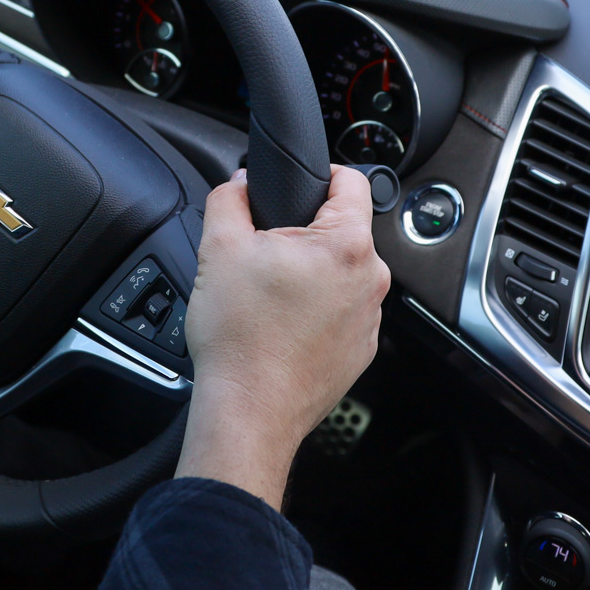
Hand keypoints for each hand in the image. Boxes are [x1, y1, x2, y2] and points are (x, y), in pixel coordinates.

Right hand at [176, 165, 389, 507]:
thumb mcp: (219, 248)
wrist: (248, 412)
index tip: (294, 189)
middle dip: (303, 234)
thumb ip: (229, 198)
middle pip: (342, 230)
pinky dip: (316, 310)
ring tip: (270, 296)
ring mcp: (369, 318)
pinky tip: (282, 325)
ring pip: (341, 272)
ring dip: (310, 273)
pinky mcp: (360, 349)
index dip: (317, 176)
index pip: (351, 181)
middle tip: (264, 255)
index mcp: (347, 245)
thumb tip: (240, 184)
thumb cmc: (240, 340)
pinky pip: (341, 310)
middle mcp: (370, 279)